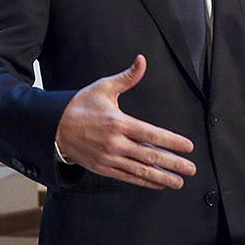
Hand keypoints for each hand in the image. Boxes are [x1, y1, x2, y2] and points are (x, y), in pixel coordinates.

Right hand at [55, 55, 195, 189]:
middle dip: (173, 163)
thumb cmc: (80, 105)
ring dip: (162, 177)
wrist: (53, 126)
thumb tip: (142, 61)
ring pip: (141, 170)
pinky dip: (144, 181)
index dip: (172, 142)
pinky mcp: (103, 168)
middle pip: (150, 156)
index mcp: (118, 123)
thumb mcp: (103, 88)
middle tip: (191, 169)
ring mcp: (109, 158)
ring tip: (179, 182)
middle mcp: (115, 143)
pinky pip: (128, 177)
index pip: (152, 134)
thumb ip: (127, 77)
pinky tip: (158, 184)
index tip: (188, 147)